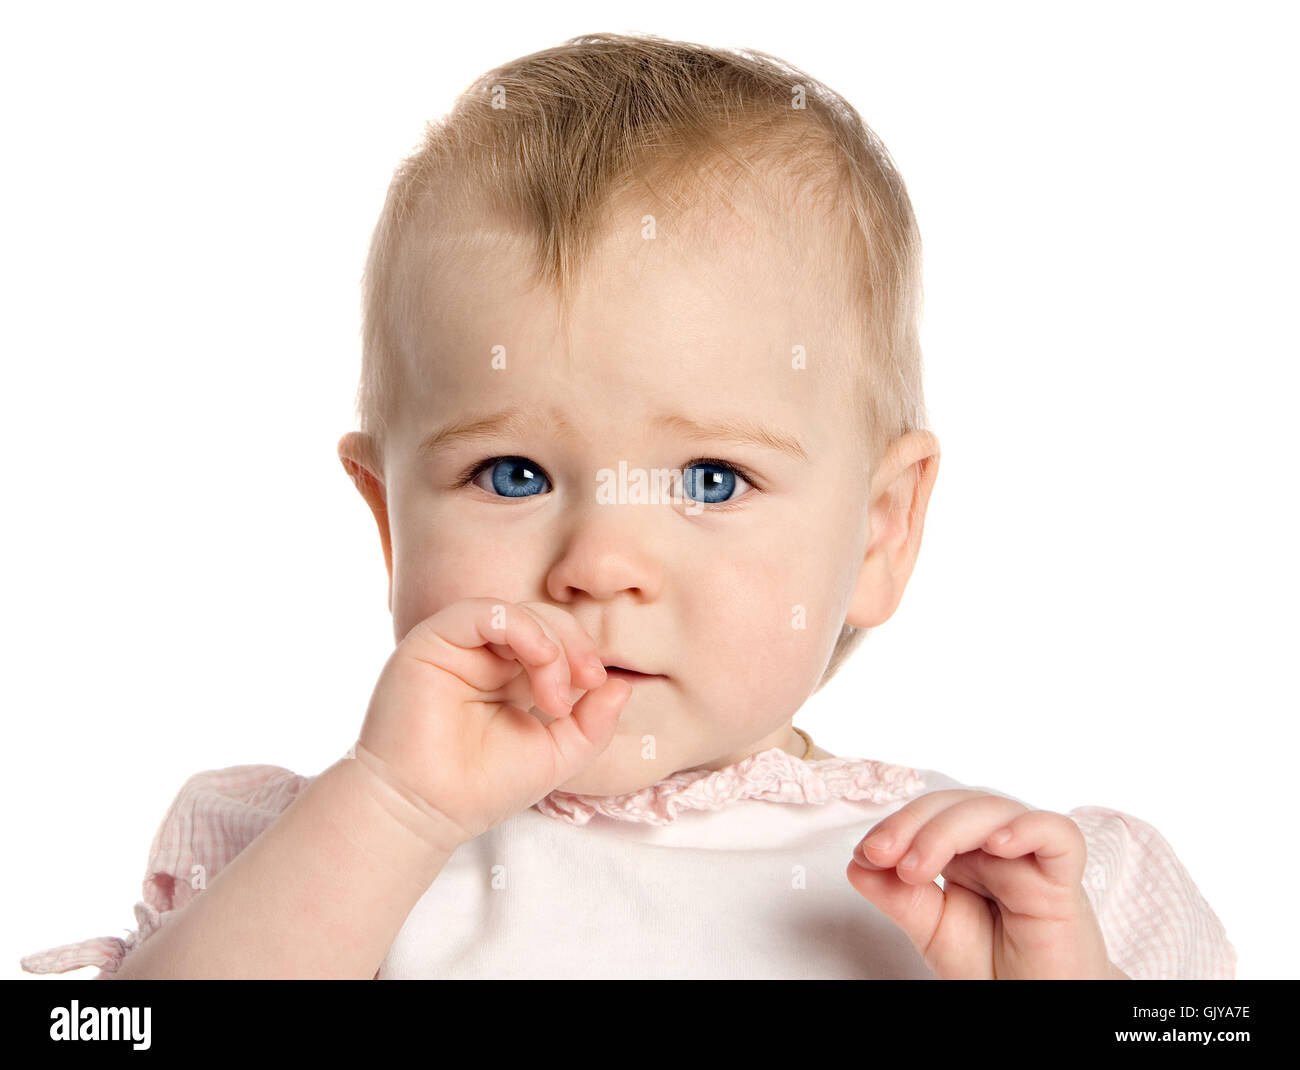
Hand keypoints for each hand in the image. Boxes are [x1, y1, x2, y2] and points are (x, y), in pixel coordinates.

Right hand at [354, 597, 632, 853]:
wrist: (423, 811)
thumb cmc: (482, 788)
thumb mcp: (556, 754)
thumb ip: (593, 723)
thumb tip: (621, 685)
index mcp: (509, 676)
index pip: (555, 641)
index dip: (583, 653)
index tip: (600, 684)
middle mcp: (482, 656)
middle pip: (542, 621)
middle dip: (575, 645)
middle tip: (590, 681)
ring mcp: (457, 646)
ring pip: (517, 613)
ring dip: (552, 645)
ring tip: (556, 695)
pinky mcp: (431, 641)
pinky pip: (481, 611)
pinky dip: (521, 627)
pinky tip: (540, 660)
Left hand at [845, 789, 1121, 978]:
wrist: (1038, 1004)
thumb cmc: (995, 966)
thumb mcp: (932, 930)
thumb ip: (899, 898)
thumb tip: (857, 864)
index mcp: (966, 853)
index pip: (930, 815)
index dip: (897, 826)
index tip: (866, 856)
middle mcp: (998, 848)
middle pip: (958, 805)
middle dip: (914, 823)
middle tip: (883, 856)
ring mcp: (1032, 861)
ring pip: (996, 811)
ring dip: (948, 830)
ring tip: (917, 867)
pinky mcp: (1065, 882)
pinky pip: (1059, 835)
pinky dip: (1027, 829)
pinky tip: (997, 844)